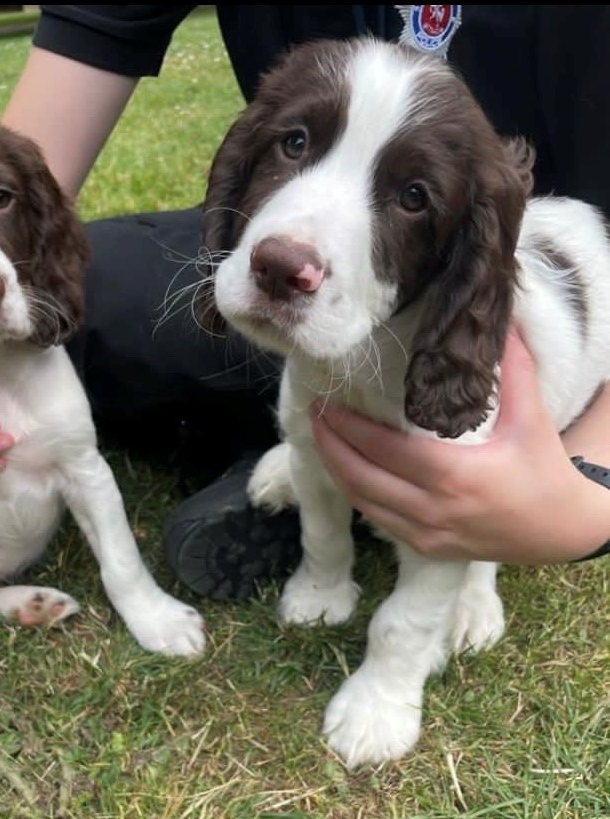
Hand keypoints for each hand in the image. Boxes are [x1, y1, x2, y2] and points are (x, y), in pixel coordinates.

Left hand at [309, 329, 609, 562]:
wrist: (560, 530)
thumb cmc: (543, 471)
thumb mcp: (531, 419)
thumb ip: (513, 371)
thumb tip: (501, 321)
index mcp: (456, 476)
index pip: (385, 450)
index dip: (349, 428)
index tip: (326, 405)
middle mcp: (433, 510)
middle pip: (361, 478)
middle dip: (330, 446)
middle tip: (314, 415)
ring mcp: (426, 534)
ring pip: (362, 502)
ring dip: (336, 470)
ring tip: (320, 438)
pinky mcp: (425, 547)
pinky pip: (377, 519)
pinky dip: (355, 493)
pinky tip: (345, 470)